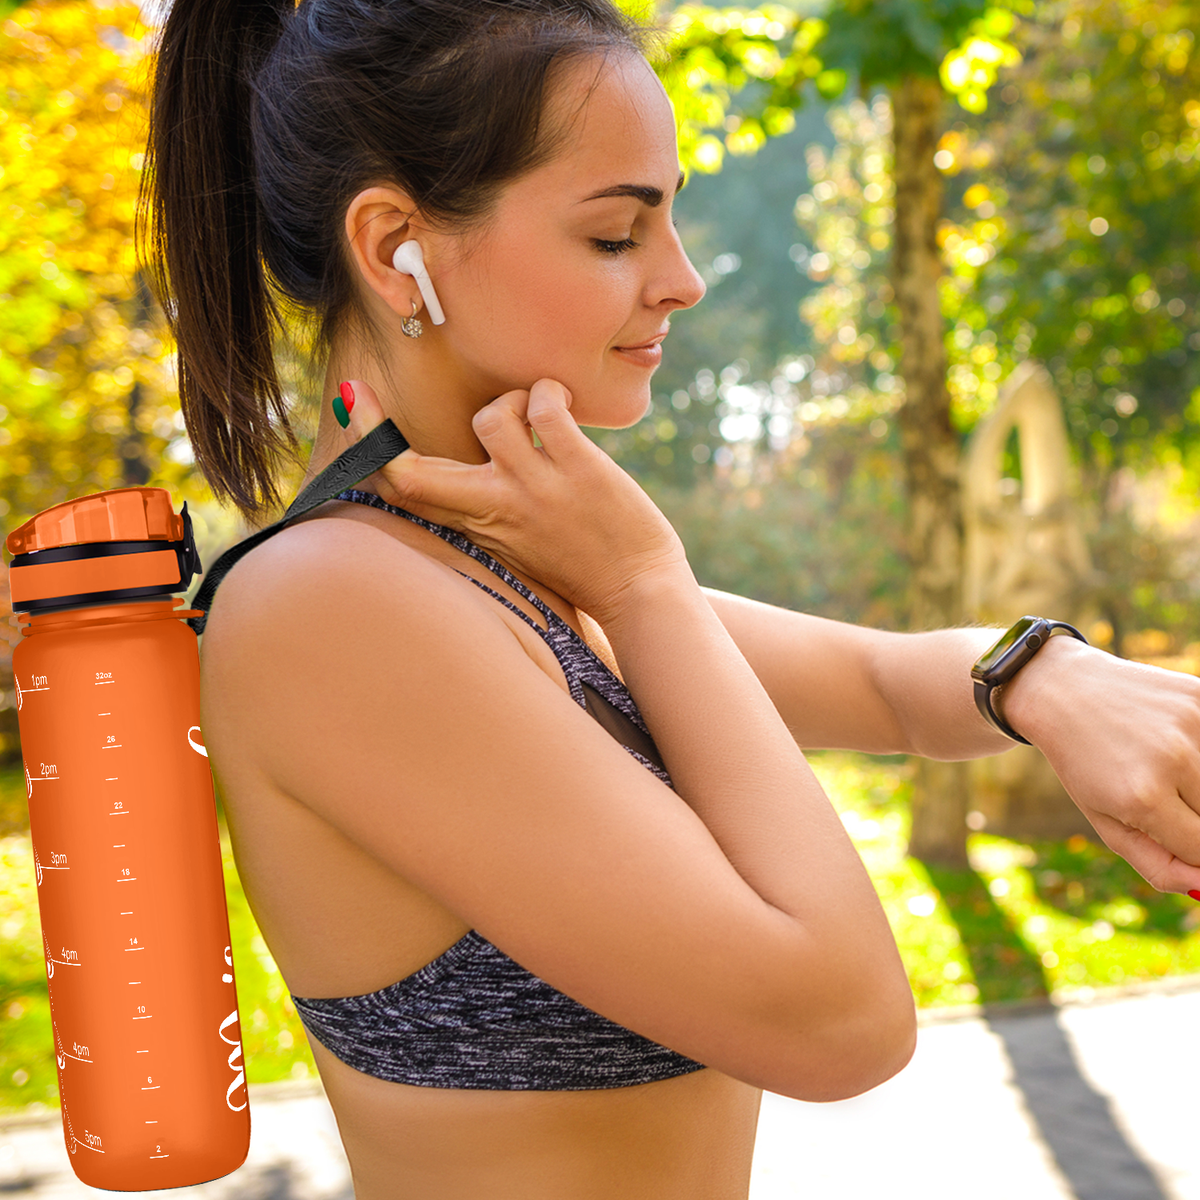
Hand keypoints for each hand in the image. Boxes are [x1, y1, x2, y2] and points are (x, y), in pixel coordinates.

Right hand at [334, 378, 690, 623]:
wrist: (639, 595)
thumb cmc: (583, 566)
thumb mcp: (516, 542)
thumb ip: (487, 507)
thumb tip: (472, 461)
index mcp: (476, 527)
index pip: (404, 493)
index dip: (367, 452)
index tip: (349, 410)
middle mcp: (495, 509)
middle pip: (409, 472)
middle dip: (373, 427)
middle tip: (358, 388)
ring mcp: (534, 489)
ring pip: (489, 418)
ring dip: (509, 401)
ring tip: (534, 414)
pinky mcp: (576, 469)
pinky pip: (544, 407)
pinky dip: (548, 392)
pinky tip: (561, 403)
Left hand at [1004, 635, 1199, 893]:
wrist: (1063, 690)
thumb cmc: (1083, 764)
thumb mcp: (1106, 821)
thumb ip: (1159, 864)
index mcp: (1144, 798)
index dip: (1192, 850)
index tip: (1173, 832)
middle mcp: (1174, 758)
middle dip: (1192, 813)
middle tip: (1162, 793)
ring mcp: (1192, 722)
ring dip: (1197, 782)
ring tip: (1162, 765)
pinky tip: (1174, 741)